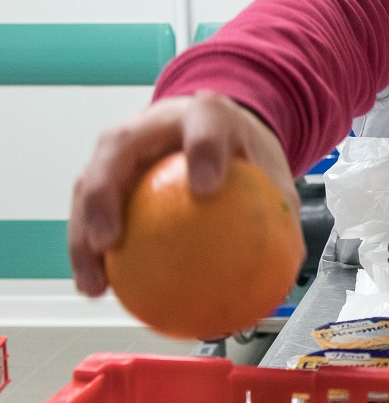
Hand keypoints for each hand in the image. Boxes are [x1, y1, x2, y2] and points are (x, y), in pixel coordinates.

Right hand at [69, 92, 298, 297]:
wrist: (214, 126)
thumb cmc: (240, 150)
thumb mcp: (270, 173)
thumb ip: (280, 212)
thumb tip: (291, 266)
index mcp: (205, 114)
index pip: (205, 123)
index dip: (203, 150)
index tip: (207, 188)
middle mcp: (153, 122)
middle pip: (118, 146)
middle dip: (106, 192)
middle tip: (109, 242)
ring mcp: (122, 144)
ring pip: (89, 180)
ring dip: (82, 233)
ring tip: (94, 282)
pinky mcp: (105, 170)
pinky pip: (90, 209)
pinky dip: (89, 250)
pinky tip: (98, 289)